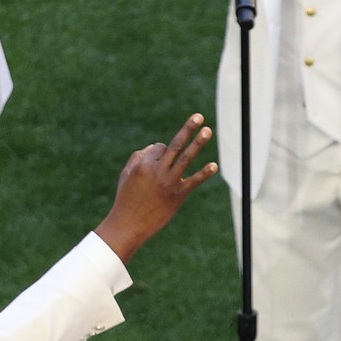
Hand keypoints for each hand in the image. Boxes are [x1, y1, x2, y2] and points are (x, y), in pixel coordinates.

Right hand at [94, 113, 218, 264]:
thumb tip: (156, 146)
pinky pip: (194, 181)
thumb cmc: (126, 199)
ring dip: (198, 143)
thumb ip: (139, 157)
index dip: (163, 151)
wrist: (129, 224)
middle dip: (188, 129)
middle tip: (199, 116)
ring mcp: (169, 182)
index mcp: (144, 163)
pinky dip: (204, 173)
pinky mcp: (178, 195)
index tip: (161, 159)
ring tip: (208, 130)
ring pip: (186, 158)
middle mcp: (158, 170)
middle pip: (176, 145)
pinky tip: (214, 166)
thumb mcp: (127, 175)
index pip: (160, 147)